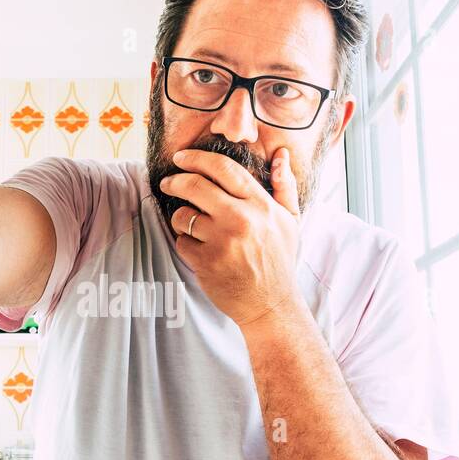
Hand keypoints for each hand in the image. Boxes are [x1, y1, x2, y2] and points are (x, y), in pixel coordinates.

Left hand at [160, 146, 300, 328]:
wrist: (271, 305)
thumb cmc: (278, 261)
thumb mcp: (290, 221)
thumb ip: (284, 187)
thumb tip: (281, 154)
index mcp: (260, 205)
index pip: (224, 169)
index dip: (197, 158)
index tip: (181, 157)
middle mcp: (241, 219)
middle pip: (195, 185)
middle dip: (175, 181)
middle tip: (168, 182)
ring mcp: (222, 241)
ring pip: (183, 215)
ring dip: (181, 218)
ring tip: (192, 226)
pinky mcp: (206, 262)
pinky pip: (181, 241)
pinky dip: (185, 244)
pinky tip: (199, 250)